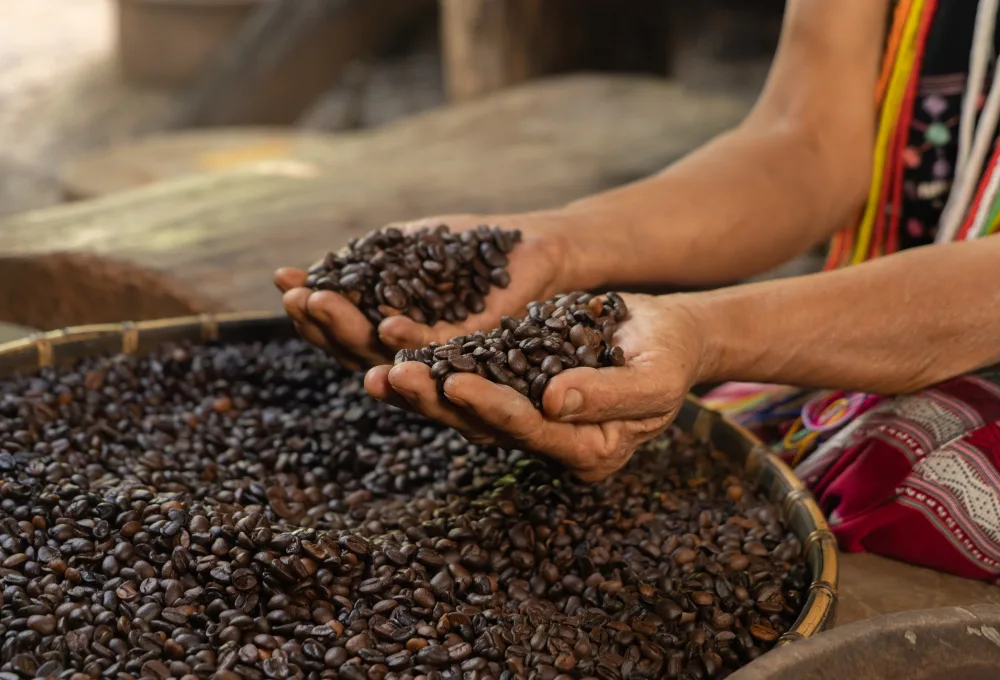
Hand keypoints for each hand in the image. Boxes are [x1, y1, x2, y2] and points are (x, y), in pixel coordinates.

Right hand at [275, 213, 571, 369]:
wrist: (543, 250)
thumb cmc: (480, 249)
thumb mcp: (417, 247)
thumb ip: (374, 261)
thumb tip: (318, 268)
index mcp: (396, 335)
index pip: (343, 332)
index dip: (310, 311)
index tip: (281, 282)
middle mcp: (416, 357)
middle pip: (357, 350)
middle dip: (321, 321)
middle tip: (293, 295)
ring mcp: (448, 360)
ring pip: (391, 357)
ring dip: (352, 332)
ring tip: (319, 302)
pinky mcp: (485, 353)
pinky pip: (445, 355)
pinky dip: (414, 343)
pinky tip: (387, 325)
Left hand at [364, 293, 709, 480]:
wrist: (664, 335)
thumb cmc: (669, 355)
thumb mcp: (655, 376)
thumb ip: (610, 394)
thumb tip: (553, 402)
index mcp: (586, 450)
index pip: (529, 431)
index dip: (490, 407)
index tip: (453, 381)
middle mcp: (547, 441)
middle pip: (482, 425)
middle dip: (435, 401)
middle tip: (391, 376)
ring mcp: (523, 414)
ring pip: (462, 407)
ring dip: (419, 388)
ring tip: (375, 368)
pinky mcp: (508, 383)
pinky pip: (463, 375)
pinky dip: (429, 361)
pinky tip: (391, 345)